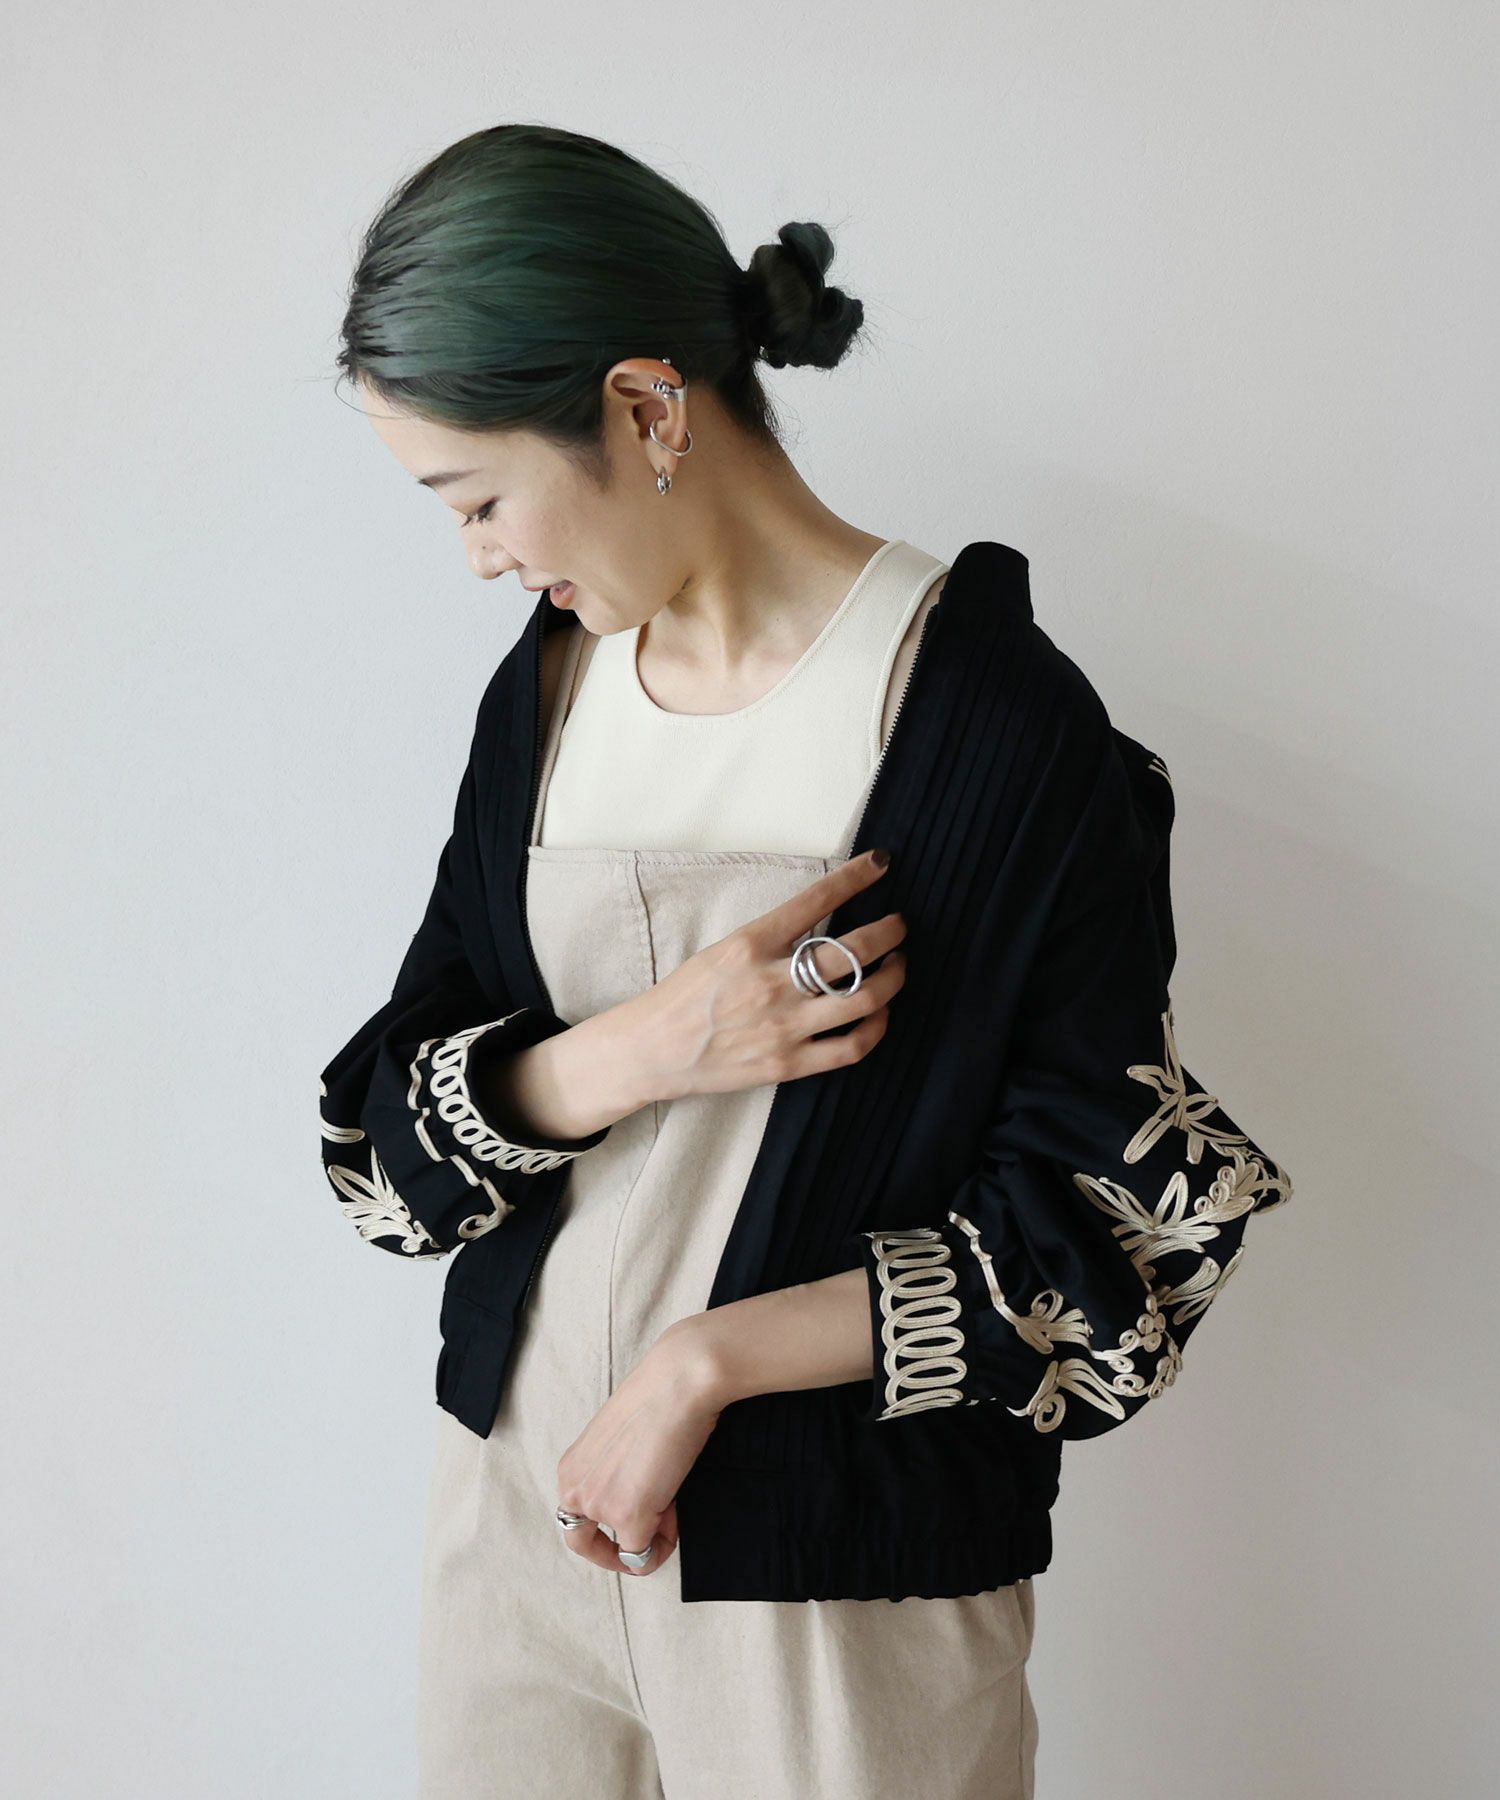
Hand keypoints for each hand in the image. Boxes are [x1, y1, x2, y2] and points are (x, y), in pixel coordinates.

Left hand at [555, 1325, 723, 1578]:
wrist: (678, 1381)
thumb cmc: (659, 1396)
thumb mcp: (622, 1442)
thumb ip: (618, 1475)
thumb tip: (642, 1500)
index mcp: (572, 1467)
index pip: (575, 1515)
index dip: (607, 1522)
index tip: (635, 1509)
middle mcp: (576, 1487)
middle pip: (583, 1543)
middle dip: (615, 1551)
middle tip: (645, 1541)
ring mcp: (600, 1505)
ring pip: (619, 1551)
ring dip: (648, 1540)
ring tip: (672, 1509)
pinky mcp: (629, 1516)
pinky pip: (642, 1557)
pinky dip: (663, 1548)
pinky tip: (677, 1514)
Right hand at [620, 847, 908, 1105]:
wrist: (653, 1050)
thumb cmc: (685, 996)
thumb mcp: (723, 949)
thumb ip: (772, 939)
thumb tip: (821, 922)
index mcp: (751, 944)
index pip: (817, 900)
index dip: (857, 877)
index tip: (881, 863)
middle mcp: (772, 982)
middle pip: (854, 951)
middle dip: (890, 932)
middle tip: (900, 925)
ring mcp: (784, 1026)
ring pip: (865, 997)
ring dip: (893, 976)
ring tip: (897, 965)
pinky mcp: (789, 1063)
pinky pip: (852, 1047)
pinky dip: (877, 1027)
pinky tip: (881, 1013)